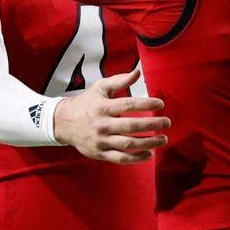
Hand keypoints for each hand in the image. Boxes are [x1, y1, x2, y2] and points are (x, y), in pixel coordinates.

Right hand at [53, 68, 169, 163]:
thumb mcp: (100, 88)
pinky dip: (136, 158)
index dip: (147, 103)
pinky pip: (120, 158)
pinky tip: (149, 154)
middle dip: (152, 124)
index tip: (161, 104)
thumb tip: (138, 72)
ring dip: (148, 143)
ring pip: (128, 144)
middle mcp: (102, 124)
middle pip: (131, 126)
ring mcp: (101, 140)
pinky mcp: (100, 153)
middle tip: (167, 123)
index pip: (128, 105)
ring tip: (163, 139)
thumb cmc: (87, 103)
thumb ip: (120, 80)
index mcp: (103, 106)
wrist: (63, 123)